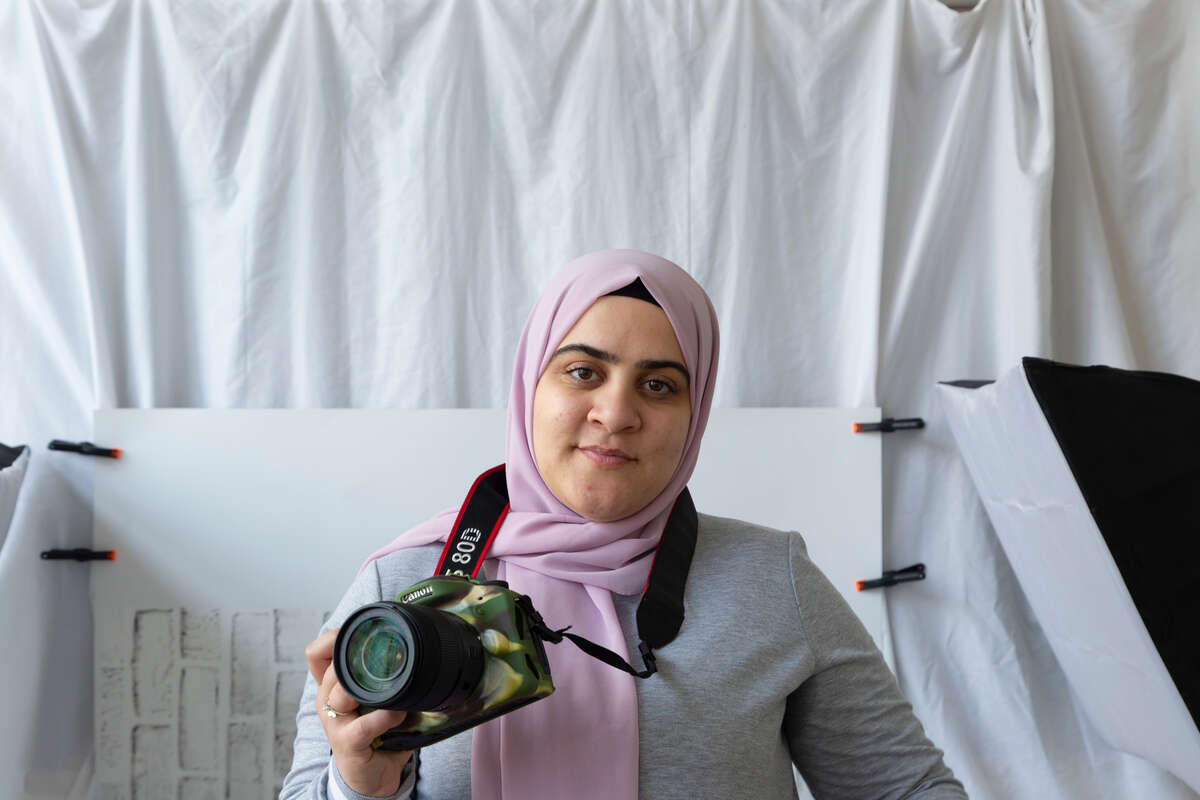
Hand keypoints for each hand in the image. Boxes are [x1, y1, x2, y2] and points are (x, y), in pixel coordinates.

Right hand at [306, 629, 412, 796]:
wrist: (370, 775)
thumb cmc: (373, 730)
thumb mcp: (371, 697)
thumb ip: (378, 674)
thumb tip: (411, 643)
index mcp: (330, 686)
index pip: (316, 653)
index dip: (332, 637)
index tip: (360, 635)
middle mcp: (326, 700)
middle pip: (332, 667)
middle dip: (358, 661)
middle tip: (386, 665)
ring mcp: (334, 722)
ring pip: (341, 692)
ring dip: (369, 688)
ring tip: (393, 692)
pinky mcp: (347, 742)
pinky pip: (364, 724)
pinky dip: (386, 716)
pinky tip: (399, 715)